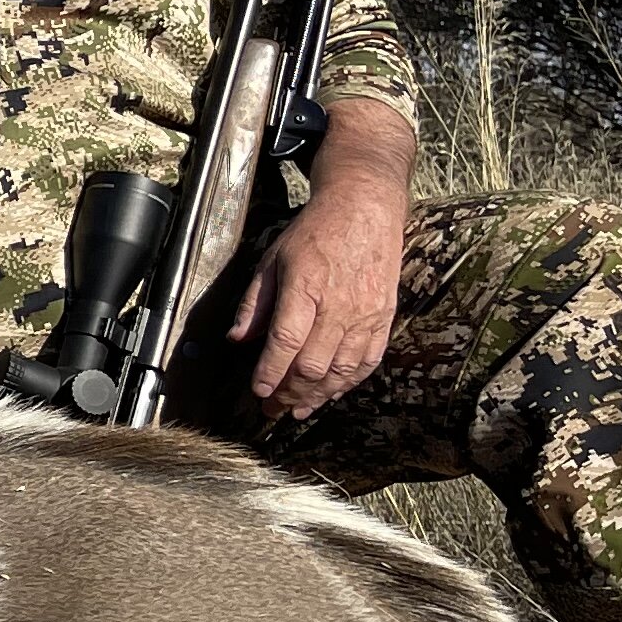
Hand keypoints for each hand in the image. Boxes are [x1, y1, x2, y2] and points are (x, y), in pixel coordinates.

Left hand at [231, 147, 406, 422]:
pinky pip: (369, 361)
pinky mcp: (385, 318)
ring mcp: (366, 314)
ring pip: (342, 370)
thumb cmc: (314, 234)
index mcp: (305, 288)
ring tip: (297, 410)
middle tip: (272, 410)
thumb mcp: (272, 260)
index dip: (271, 372)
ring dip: (318, 396)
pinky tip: (331, 394)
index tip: (259, 393)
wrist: (365, 211)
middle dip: (290, 393)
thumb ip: (255, 303)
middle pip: (314, 364)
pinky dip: (349, 383)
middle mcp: (339, 305)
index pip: (286, 341)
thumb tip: (237, 339)